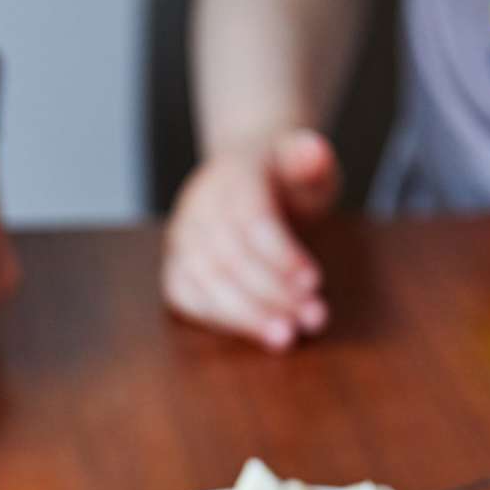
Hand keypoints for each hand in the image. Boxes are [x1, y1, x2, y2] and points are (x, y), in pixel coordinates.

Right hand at [162, 128, 337, 350]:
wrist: (245, 176)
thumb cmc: (284, 178)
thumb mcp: (307, 162)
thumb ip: (312, 160)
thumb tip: (312, 153)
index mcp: (233, 175)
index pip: (251, 220)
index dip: (281, 255)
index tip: (314, 281)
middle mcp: (198, 206)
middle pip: (228, 257)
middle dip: (272, 294)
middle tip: (311, 318)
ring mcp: (181, 237)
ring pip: (204, 282)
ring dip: (248, 316)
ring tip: (287, 335)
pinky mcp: (174, 265)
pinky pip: (186, 298)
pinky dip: (220, 320)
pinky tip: (257, 332)